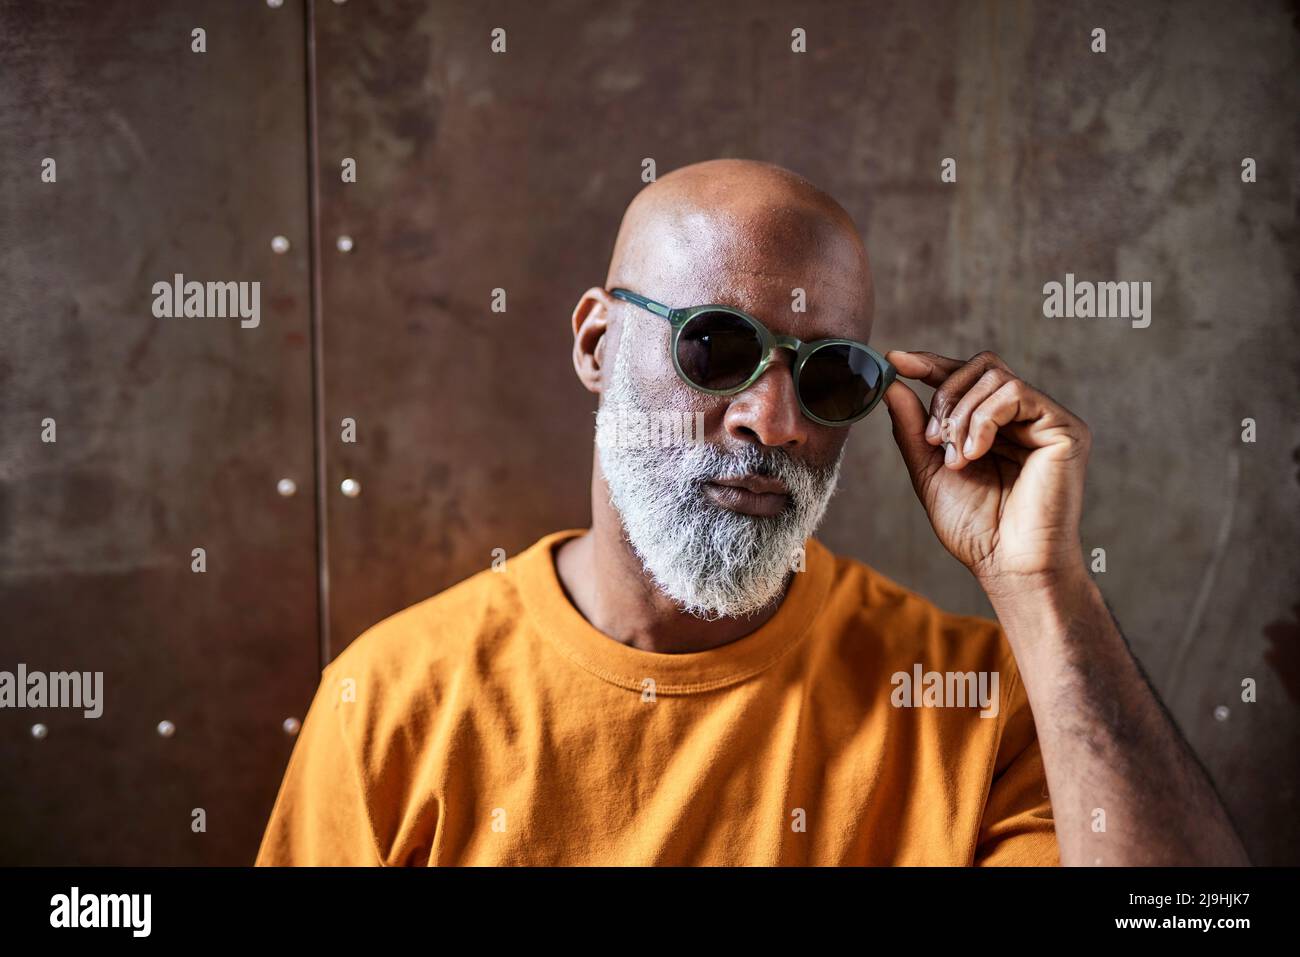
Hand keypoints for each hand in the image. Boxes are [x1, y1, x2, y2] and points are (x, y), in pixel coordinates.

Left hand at [880, 350, 1091, 591]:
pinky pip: (1016, 393)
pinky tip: (975, 453)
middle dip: (945, 395)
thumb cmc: (974, 528)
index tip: (895, 361)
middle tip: (932, 438)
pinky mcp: (1065, 428)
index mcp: (996, 425)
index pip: (966, 377)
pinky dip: (984, 419)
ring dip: (963, 414)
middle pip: (981, 366)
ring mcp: (1046, 420)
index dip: (931, 364)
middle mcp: (1024, 417)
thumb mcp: (930, 471)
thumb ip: (913, 428)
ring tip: (956, 458)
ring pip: (996, 377)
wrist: (1006, 563)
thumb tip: (892, 384)